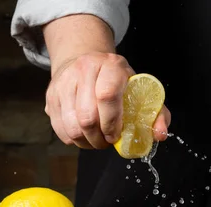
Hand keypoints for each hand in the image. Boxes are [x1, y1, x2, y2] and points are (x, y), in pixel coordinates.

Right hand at [45, 52, 170, 148]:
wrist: (85, 61)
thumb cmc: (117, 81)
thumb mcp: (140, 89)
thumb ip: (156, 112)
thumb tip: (159, 135)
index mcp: (111, 66)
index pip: (107, 95)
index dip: (112, 122)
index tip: (116, 135)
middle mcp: (84, 70)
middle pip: (87, 117)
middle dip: (99, 138)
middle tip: (107, 142)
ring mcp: (64, 83)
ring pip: (72, 126)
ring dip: (86, 142)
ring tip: (96, 140)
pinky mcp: (51, 96)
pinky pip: (60, 129)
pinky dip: (73, 140)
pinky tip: (84, 136)